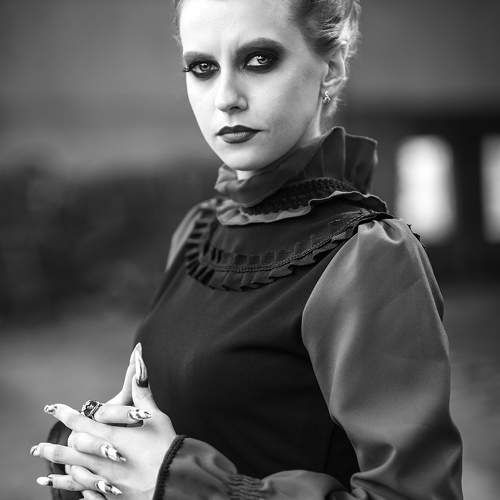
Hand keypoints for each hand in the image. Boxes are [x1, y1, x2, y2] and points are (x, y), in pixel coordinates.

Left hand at [31, 344, 176, 499]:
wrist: (178, 480)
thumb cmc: (168, 445)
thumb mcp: (155, 417)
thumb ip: (142, 391)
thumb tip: (138, 361)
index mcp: (115, 437)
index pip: (83, 423)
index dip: (66, 414)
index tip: (52, 408)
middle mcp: (106, 459)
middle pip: (71, 452)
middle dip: (53, 448)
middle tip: (37, 448)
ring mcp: (107, 481)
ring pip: (75, 474)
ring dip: (59, 470)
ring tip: (45, 470)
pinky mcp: (113, 497)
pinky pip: (85, 494)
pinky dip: (73, 489)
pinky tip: (68, 489)